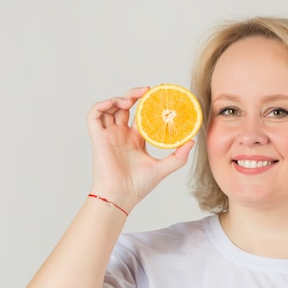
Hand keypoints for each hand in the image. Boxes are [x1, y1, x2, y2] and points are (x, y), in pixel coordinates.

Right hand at [86, 87, 194, 212]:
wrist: (121, 196)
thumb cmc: (139, 186)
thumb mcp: (164, 168)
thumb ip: (178, 156)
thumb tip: (192, 141)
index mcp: (136, 140)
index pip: (141, 115)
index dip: (148, 103)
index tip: (159, 94)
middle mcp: (122, 135)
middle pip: (125, 107)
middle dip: (134, 95)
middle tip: (148, 91)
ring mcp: (109, 136)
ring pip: (110, 108)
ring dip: (119, 98)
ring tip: (132, 99)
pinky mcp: (98, 138)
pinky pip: (94, 116)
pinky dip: (102, 105)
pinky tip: (115, 104)